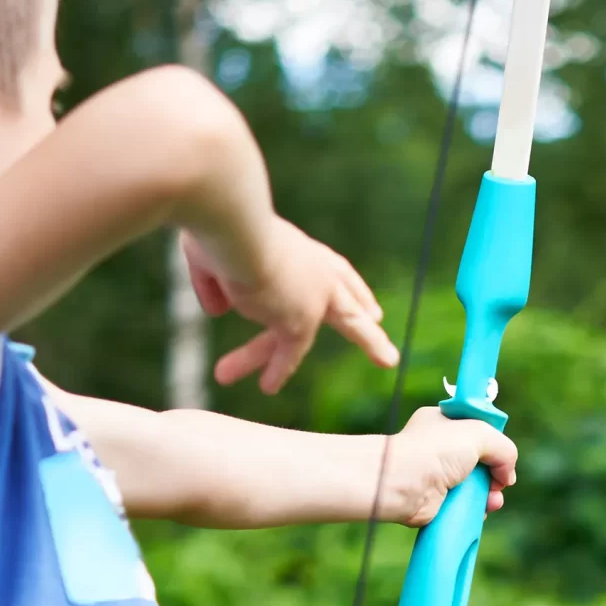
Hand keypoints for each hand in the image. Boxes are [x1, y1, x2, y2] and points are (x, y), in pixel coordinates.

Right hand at [185, 223, 397, 390]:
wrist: (230, 219)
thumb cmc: (218, 225)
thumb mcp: (214, 256)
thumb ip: (217, 282)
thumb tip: (220, 309)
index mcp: (298, 248)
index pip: (334, 269)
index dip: (351, 288)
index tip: (371, 307)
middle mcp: (314, 269)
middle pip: (350, 299)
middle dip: (368, 319)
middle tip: (385, 331)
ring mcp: (313, 295)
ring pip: (344, 322)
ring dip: (361, 341)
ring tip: (391, 360)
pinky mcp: (299, 320)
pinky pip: (289, 351)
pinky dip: (277, 369)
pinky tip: (267, 387)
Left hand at [381, 408, 517, 526]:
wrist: (404, 484)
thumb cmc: (433, 452)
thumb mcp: (479, 434)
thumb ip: (503, 448)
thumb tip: (507, 474)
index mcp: (445, 423)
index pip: (478, 428)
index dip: (494, 442)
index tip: (502, 454)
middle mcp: (441, 448)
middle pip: (482, 461)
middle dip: (497, 473)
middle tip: (500, 482)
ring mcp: (440, 475)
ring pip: (477, 486)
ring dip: (490, 494)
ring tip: (492, 500)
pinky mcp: (439, 500)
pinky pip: (466, 505)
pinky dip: (477, 509)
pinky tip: (482, 510)